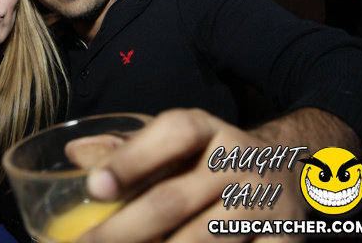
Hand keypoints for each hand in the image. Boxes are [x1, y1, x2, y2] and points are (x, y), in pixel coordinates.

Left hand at [76, 109, 307, 242]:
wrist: (286, 168)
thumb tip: (74, 153)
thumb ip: (127, 148)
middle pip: (175, 199)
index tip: (95, 186)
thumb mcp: (175, 142)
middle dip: (124, 230)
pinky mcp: (285, 239)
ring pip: (203, 240)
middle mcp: (239, 161)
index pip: (174, 133)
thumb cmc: (210, 158)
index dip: (133, 158)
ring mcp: (265, 202)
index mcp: (208, 129)